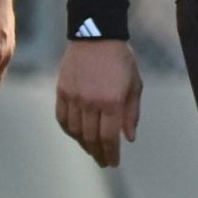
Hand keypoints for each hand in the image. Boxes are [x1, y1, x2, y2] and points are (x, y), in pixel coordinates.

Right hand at [55, 38, 141, 167]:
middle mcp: (91, 102)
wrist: (96, 34)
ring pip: (76, 131)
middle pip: (91, 138)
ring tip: (92, 150)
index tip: (113, 162)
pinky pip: (62, 118)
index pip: (109, 138)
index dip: (111, 154)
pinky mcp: (62, 91)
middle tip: (103, 161)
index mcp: (112, 101)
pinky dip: (69, 130)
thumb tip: (128, 138)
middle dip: (98, 154)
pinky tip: (76, 135)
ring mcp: (74, 97)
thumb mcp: (135, 85)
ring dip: (84, 145)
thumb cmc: (121, 60)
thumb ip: (131, 113)